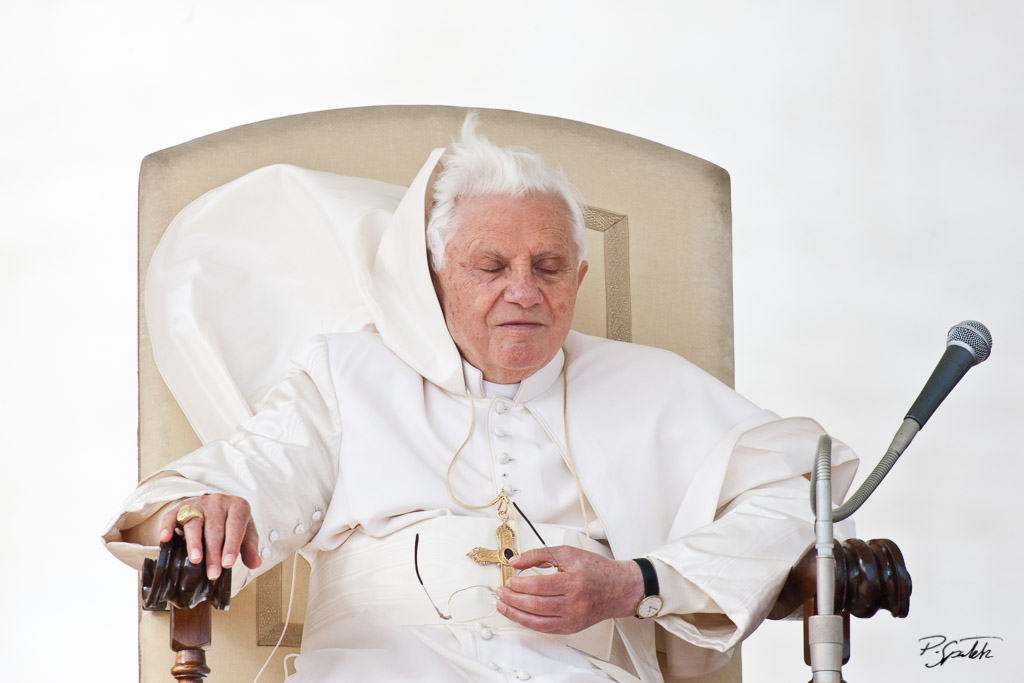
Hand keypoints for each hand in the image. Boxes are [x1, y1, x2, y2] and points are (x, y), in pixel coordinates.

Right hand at [159, 494, 261, 580]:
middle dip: (213, 553)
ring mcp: (199, 503)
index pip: (235, 526)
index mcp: (238, 506)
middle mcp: (218, 502)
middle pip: (215, 529)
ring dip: (194, 543)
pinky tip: (165, 538)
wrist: (218, 507)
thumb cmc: (232, 524)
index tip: (228, 564)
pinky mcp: (181, 507)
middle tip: (213, 573)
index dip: (231, 545)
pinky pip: (172, 515)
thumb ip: (250, 548)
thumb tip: (255, 563)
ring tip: (195, 560)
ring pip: (195, 523)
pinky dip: (167, 526)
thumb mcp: (246, 534)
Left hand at [494, 546, 644, 633]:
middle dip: (513, 599)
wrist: (619, 588)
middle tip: (500, 592)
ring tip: (503, 605)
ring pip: (536, 621)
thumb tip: (514, 561)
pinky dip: (528, 622)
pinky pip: (544, 629)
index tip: (508, 580)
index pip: (539, 586)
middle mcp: (574, 603)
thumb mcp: (567, 553)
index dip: (519, 585)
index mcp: (574, 582)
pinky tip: (518, 614)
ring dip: (515, 613)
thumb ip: (538, 555)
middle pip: (535, 605)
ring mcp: (572, 619)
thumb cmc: (596, 570)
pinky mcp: (571, 628)